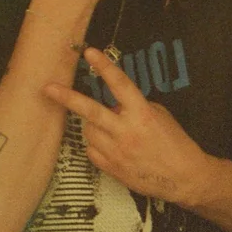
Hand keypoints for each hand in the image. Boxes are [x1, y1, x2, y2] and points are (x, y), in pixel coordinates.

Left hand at [42, 47, 208, 203]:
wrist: (183, 178)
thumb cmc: (174, 144)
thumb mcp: (159, 116)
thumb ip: (135, 107)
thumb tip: (115, 104)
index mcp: (142, 114)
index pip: (120, 85)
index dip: (104, 67)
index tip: (90, 53)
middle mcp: (127, 131)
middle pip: (90, 111)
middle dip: (67, 98)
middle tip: (48, 88)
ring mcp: (117, 152)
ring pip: (88, 131)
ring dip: (93, 125)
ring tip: (110, 128)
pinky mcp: (111, 168)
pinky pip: (91, 150)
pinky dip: (97, 144)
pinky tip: (112, 146)